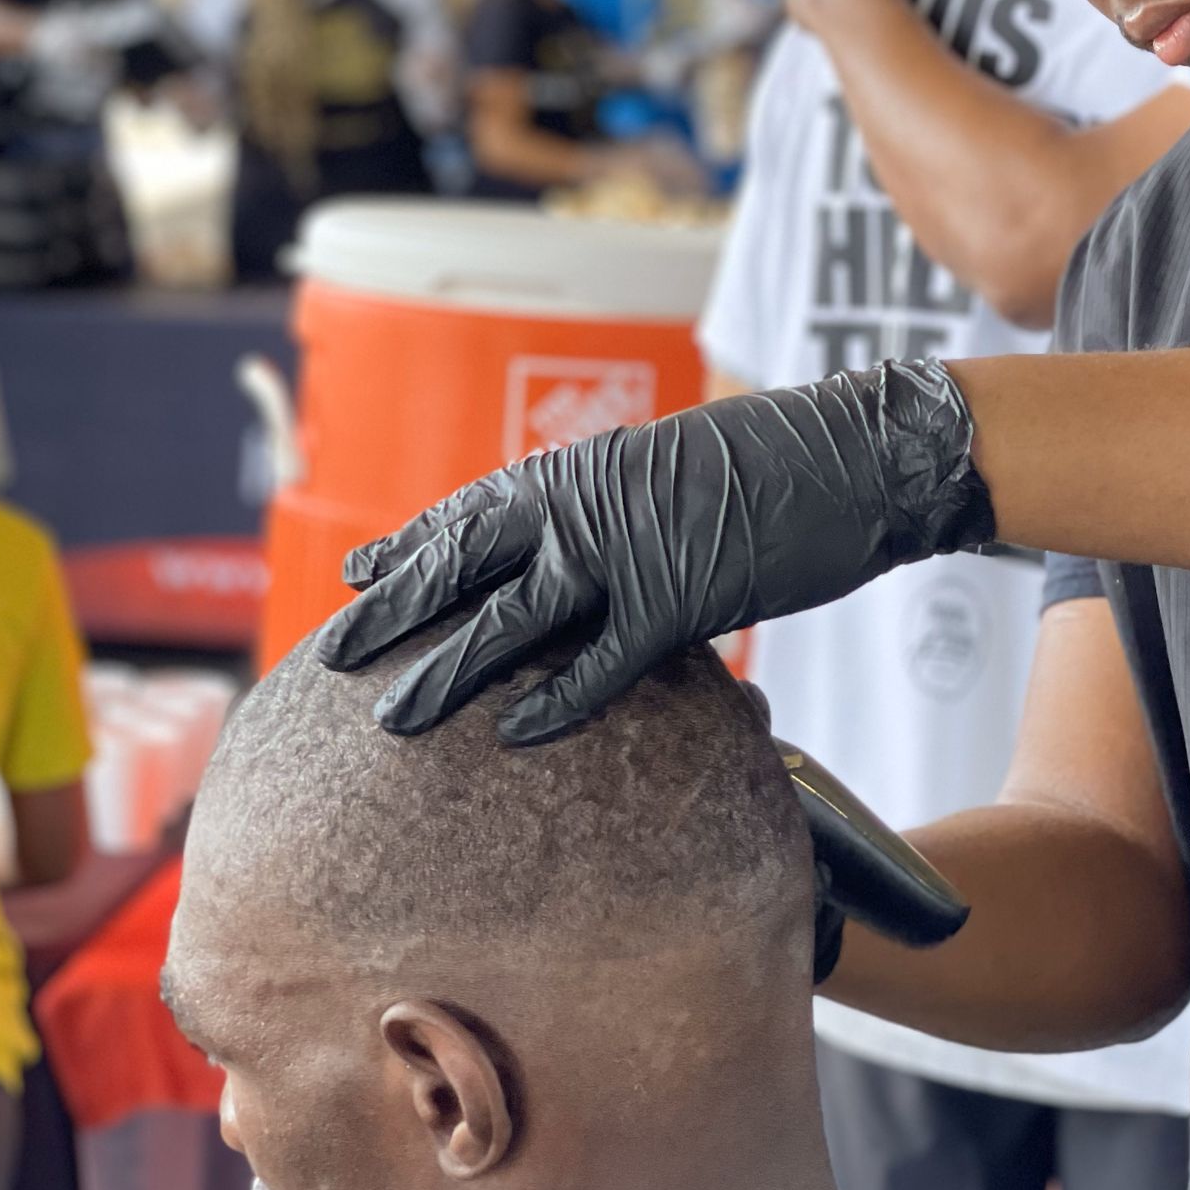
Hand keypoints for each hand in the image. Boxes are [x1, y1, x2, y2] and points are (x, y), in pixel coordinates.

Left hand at [317, 359, 993, 742]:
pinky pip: (600, 662)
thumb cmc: (779, 460)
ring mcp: (625, 551)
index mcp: (582, 469)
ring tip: (393, 720)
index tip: (360, 573)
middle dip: (393, 612)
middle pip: (461, 564)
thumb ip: (618, 504)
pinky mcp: (678, 600)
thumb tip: (590, 539)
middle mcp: (582, 504)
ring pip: (506, 621)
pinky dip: (556, 700)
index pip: (472, 512)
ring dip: (445, 672)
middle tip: (332, 658)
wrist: (856, 453)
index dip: (411, 545)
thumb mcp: (675, 467)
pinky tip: (513, 736)